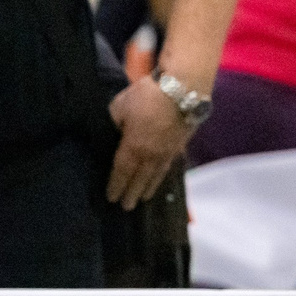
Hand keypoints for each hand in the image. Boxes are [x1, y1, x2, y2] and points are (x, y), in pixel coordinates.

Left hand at [106, 76, 188, 208]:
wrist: (184, 87)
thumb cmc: (147, 94)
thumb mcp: (118, 108)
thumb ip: (115, 124)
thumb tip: (118, 131)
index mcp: (133, 147)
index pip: (121, 172)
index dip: (115, 186)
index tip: (111, 198)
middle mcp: (151, 154)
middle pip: (139, 179)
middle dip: (132, 193)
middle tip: (126, 207)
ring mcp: (169, 150)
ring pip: (156, 174)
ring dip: (149, 188)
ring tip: (143, 198)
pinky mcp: (182, 143)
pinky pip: (169, 165)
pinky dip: (163, 175)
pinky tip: (161, 178)